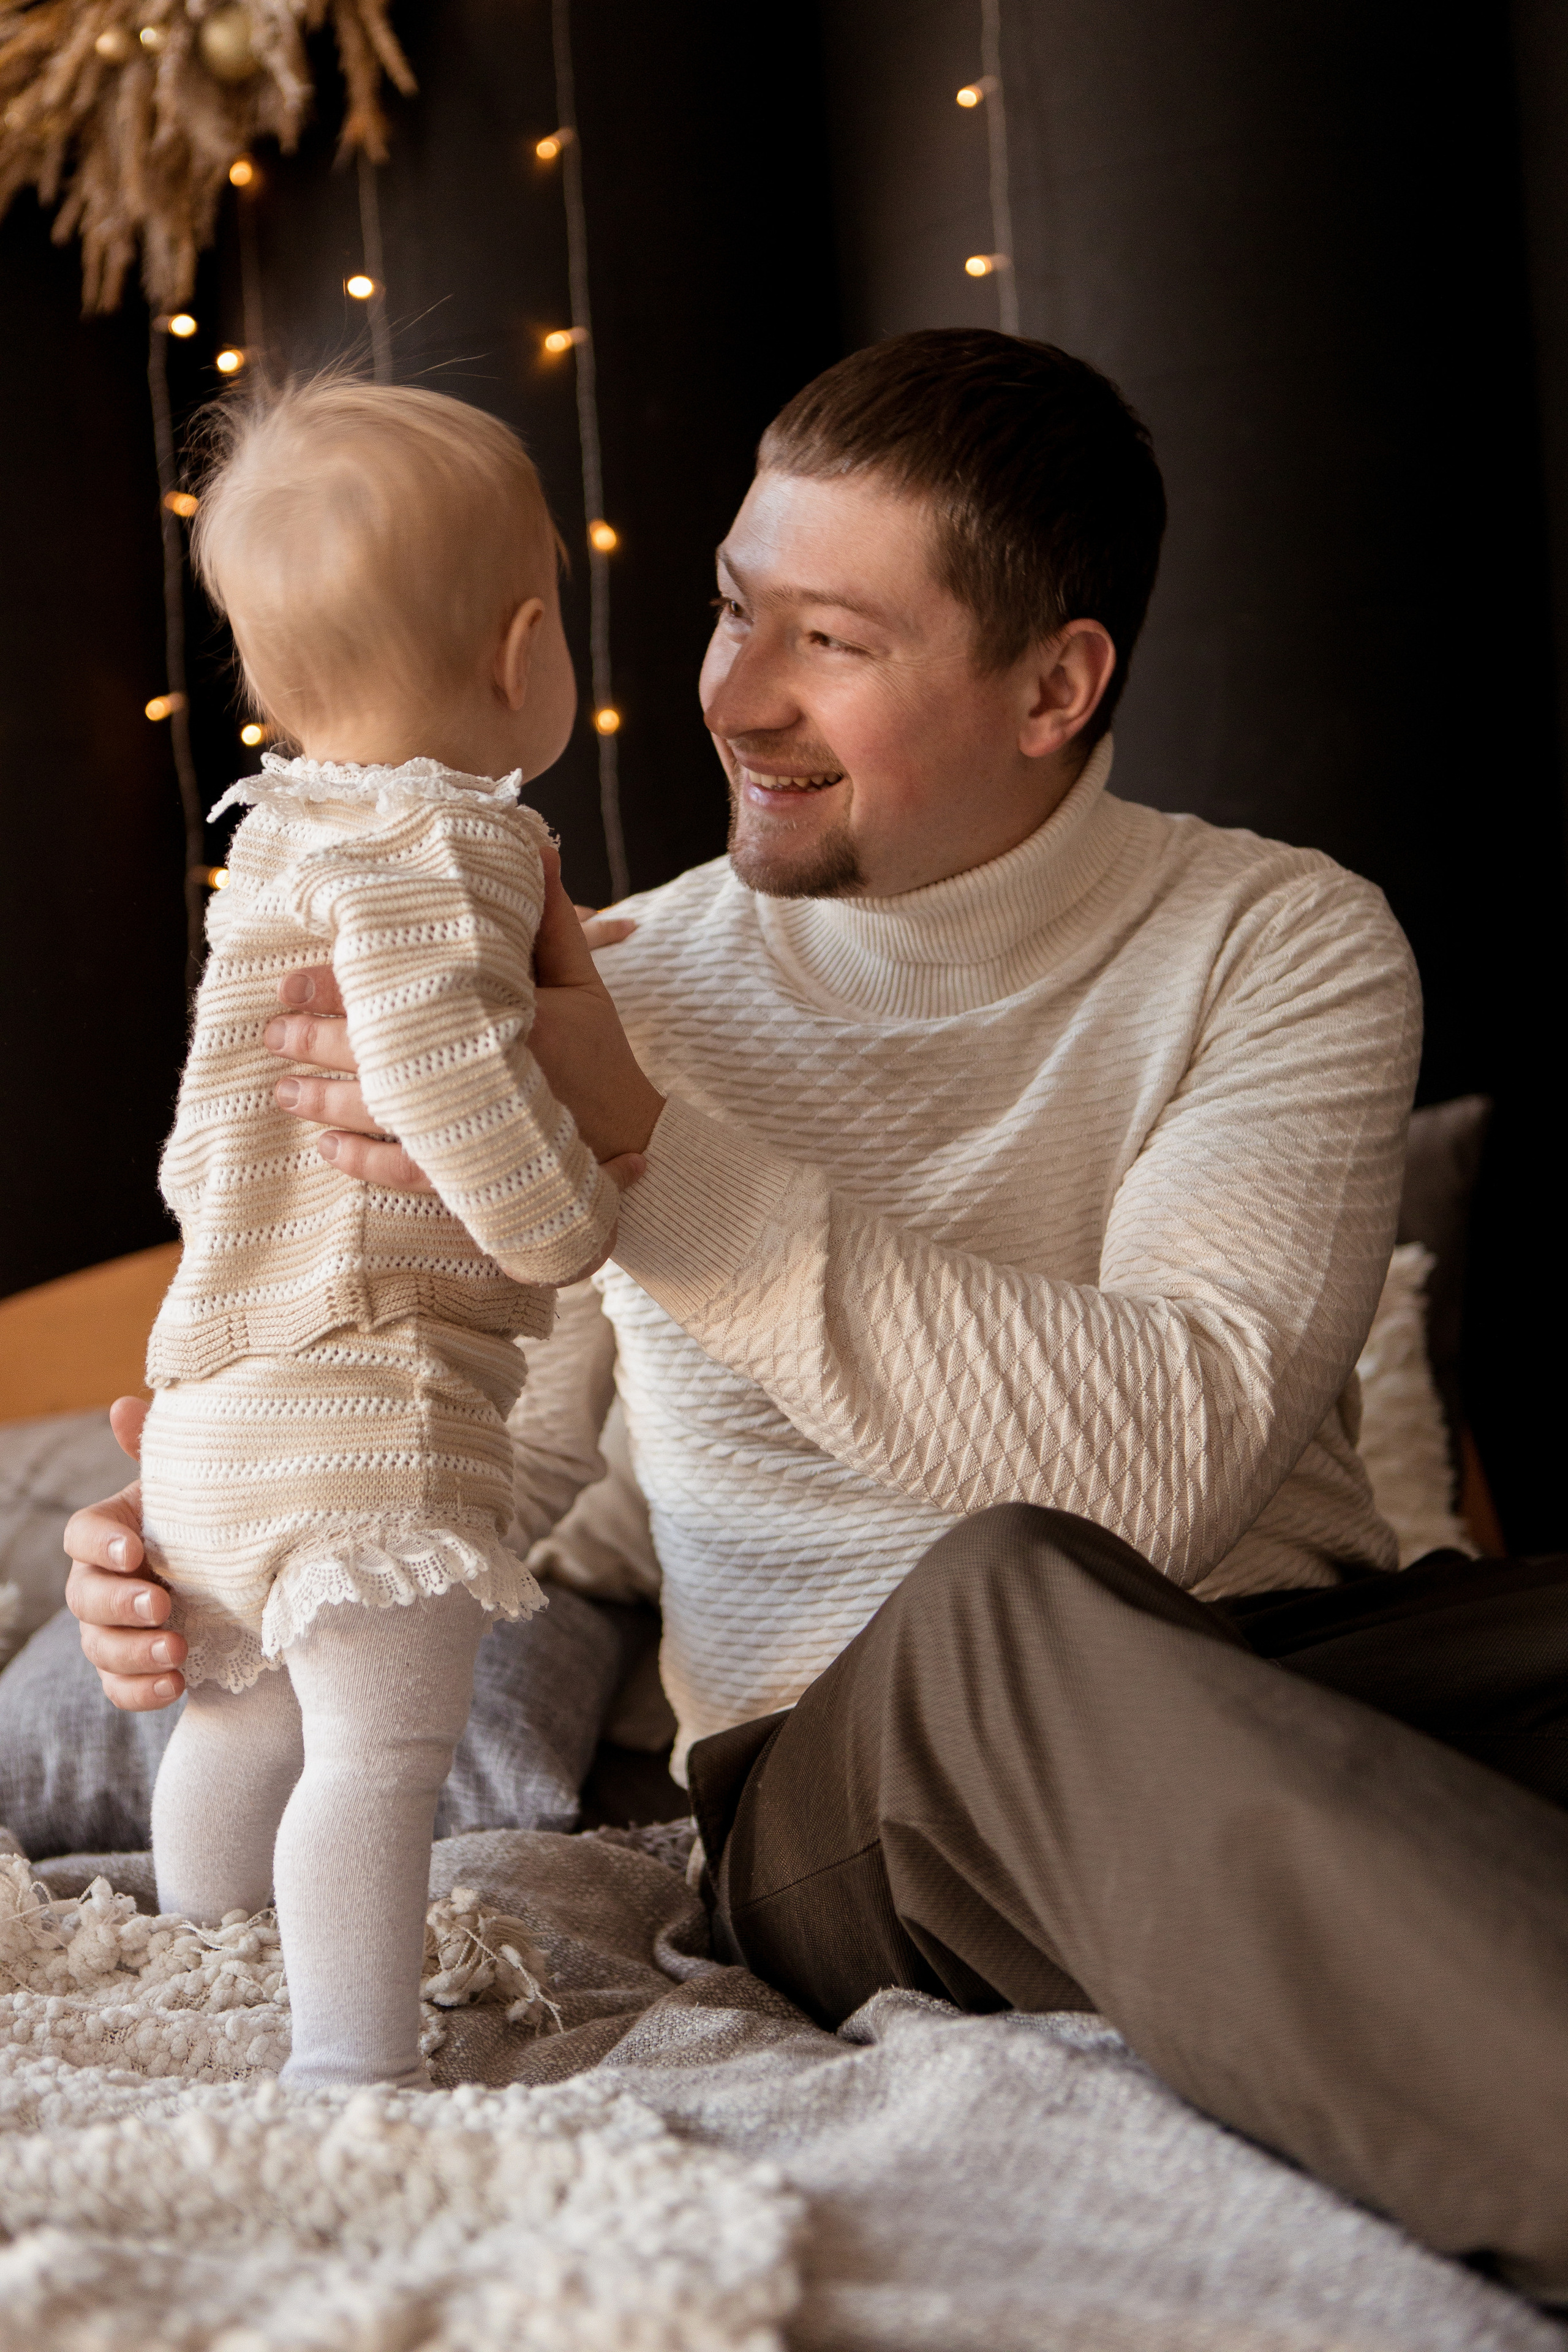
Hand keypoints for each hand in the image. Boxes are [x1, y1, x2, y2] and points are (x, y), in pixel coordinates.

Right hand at [64, 1397, 186, 1709]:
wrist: (253, 1588)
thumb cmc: (214, 1527)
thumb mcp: (197, 1491)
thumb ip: (158, 1453)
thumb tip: (123, 1405)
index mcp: (115, 1532)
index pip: (81, 1534)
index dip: (100, 1543)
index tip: (135, 1550)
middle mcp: (104, 1582)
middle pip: (83, 1597)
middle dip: (119, 1604)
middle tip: (164, 1604)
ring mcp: (114, 1630)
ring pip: (99, 1647)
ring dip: (134, 1651)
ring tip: (178, 1648)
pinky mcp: (134, 1670)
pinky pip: (120, 1689)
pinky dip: (142, 1691)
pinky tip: (175, 1684)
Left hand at [264, 863, 660, 1183]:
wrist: (637, 1144)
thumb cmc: (604, 1059)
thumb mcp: (585, 985)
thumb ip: (552, 922)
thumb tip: (535, 850)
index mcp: (508, 1016)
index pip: (407, 992)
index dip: (340, 985)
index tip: (290, 978)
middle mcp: (485, 1072)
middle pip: (380, 1053)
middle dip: (316, 1040)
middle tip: (271, 1028)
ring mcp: (477, 1129)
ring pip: (383, 1114)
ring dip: (324, 1101)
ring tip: (282, 1089)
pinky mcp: (475, 1176)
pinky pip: (407, 1172)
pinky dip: (364, 1161)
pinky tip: (328, 1148)